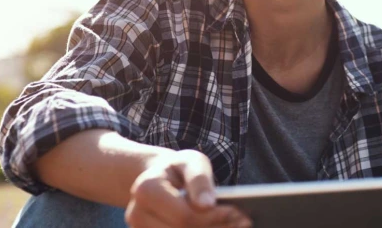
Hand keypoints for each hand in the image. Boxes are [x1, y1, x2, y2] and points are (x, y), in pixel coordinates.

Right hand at [125, 149, 251, 227]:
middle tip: (245, 223)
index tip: (239, 213)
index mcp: (146, 189)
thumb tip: (208, 204)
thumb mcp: (192, 161)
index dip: (213, 218)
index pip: (184, 215)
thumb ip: (199, 180)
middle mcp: (136, 214)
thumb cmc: (179, 168)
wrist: (159, 178)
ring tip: (236, 227)